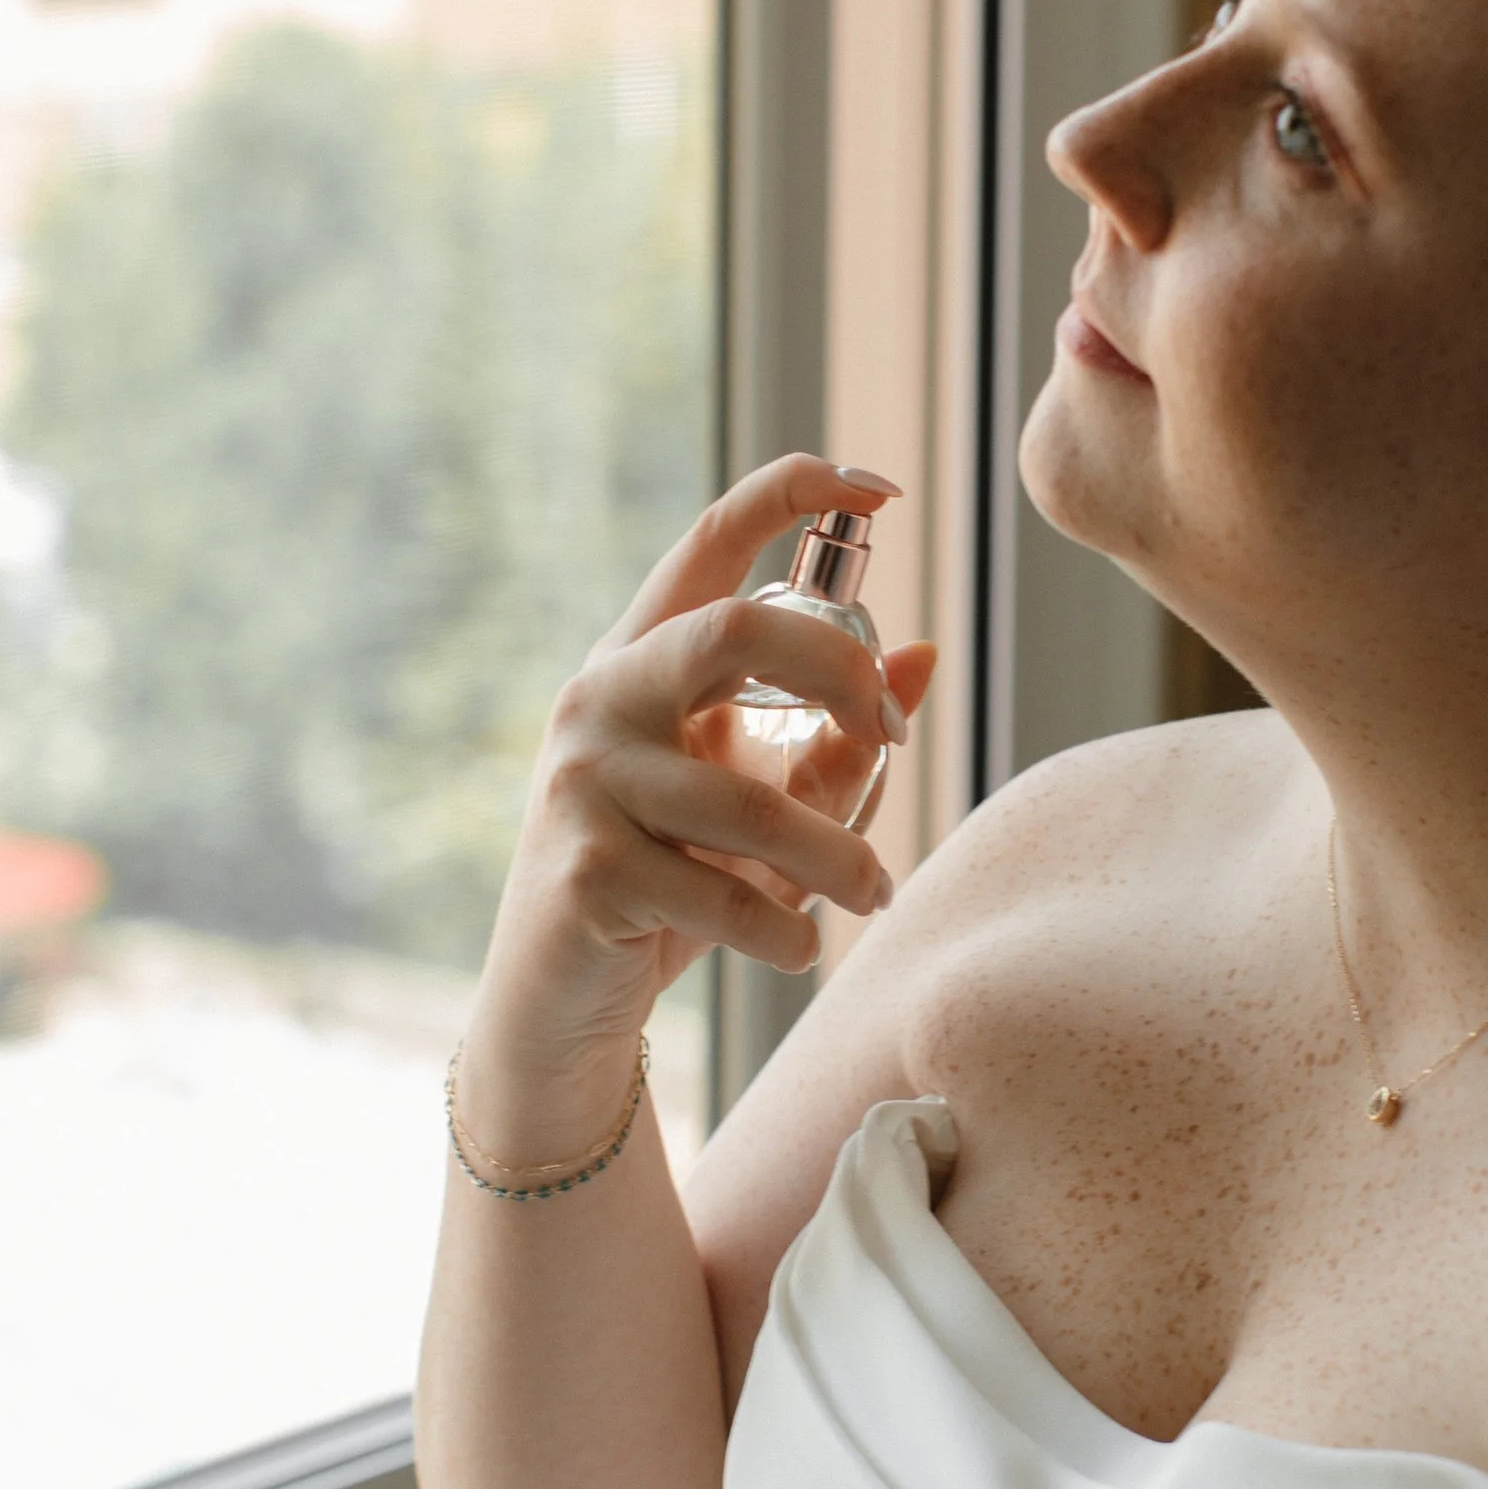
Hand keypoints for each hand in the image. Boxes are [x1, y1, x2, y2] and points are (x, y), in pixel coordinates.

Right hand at [474, 457, 939, 1083]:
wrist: (561, 1001)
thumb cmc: (672, 884)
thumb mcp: (759, 804)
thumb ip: (836, 737)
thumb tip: (926, 655)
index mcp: (643, 660)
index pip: (709, 542)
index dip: (793, 493)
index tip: (877, 488)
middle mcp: (602, 698)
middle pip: (736, 631)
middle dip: (841, 673)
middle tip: (898, 733)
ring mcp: (585, 782)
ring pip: (752, 802)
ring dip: (838, 858)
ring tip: (877, 894)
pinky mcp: (588, 871)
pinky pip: (722, 895)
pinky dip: (784, 933)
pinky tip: (800, 951)